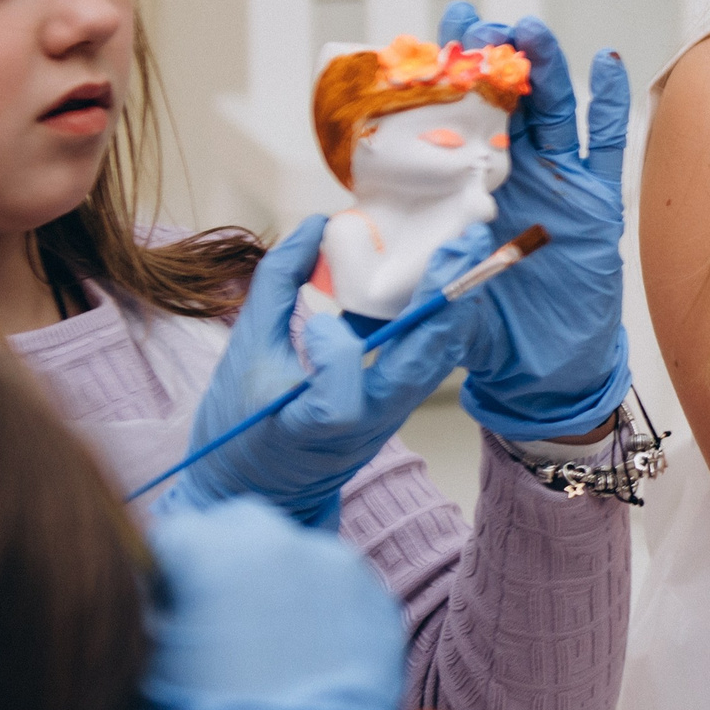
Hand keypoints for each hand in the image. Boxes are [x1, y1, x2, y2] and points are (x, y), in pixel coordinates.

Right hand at [140, 499, 427, 709]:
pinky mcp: (377, 597)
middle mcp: (278, 539)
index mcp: (212, 550)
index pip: (176, 535)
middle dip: (226, 559)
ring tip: (272, 645)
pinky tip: (312, 658)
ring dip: (279, 582)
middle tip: (220, 615)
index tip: (168, 606)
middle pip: (240, 528)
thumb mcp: (149, 666)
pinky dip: (325, 610)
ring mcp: (336, 565)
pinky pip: (340, 589)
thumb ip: (151, 610)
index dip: (167, 572)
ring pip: (296, 553)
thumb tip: (156, 593)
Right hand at [162, 215, 485, 525]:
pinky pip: (430, 358)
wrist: (263, 484)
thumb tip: (314, 226)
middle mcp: (365, 426)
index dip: (334, 355)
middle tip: (466, 241)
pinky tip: (446, 277)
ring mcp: (390, 415)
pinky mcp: (400, 403)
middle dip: (445, 297)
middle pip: (419, 365)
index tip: (319, 324)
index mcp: (312, 427)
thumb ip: (277, 285)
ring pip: (435, 359)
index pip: (341, 398)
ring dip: (454, 303)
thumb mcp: (245, 351)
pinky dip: (440, 316)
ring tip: (468, 250)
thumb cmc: (242, 422)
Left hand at [436, 3, 631, 442]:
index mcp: (465, 193)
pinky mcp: (596, 203)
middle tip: (478, 23)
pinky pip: (607, 147)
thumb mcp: (448, 312)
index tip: (423, 42)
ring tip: (530, 30)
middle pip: (502, 103)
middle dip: (491, 59)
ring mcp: (556, 184)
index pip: (450, 126)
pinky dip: (612, 106)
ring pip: (552, 111)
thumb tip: (442, 257)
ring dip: (544, 68)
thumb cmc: (489, 335)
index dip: (439, 85)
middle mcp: (511, 176)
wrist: (543, 370)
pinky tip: (610, 64)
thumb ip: (444, 288)